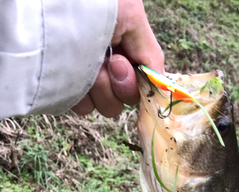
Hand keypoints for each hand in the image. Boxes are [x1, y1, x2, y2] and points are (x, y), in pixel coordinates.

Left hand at [72, 0, 163, 116]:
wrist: (51, 4)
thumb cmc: (96, 2)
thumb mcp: (132, 16)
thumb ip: (151, 53)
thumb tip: (161, 86)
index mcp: (128, 51)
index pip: (146, 83)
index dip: (138, 83)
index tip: (121, 66)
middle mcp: (111, 67)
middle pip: (127, 99)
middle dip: (120, 85)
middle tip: (107, 62)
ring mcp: (91, 80)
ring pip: (108, 106)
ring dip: (100, 89)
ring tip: (85, 61)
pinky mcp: (70, 90)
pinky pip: (84, 108)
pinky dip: (79, 95)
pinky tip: (71, 71)